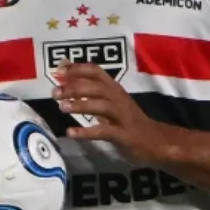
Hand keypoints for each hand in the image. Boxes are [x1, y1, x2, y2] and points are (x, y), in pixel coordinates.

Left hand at [52, 61, 173, 164]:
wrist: (154, 141)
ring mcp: (123, 117)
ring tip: (62, 108)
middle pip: (97, 87)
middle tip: (55, 93)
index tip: (58, 71)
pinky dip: (87, 132)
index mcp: (115, 89)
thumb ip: (90, 92)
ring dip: (81, 105)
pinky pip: (105, 131)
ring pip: (102, 106)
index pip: (96, 71)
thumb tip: (66, 81)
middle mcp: (119, 99)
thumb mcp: (110, 103)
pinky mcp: (124, 135)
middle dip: (75, 88)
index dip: (77, 69)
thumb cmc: (128, 120)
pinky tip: (71, 132)